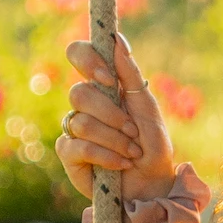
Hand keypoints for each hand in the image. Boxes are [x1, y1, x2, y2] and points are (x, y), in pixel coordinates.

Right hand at [55, 33, 180, 204]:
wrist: (153, 183)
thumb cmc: (152, 144)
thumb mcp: (146, 105)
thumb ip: (129, 73)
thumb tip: (116, 38)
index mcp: (103, 85)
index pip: (78, 54)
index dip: (87, 60)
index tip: (109, 78)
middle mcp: (85, 104)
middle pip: (80, 93)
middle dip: (112, 115)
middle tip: (132, 131)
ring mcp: (74, 129)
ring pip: (81, 122)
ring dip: (114, 140)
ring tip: (132, 152)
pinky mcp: (69, 155)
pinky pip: (77, 146)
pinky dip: (104, 156)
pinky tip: (121, 164)